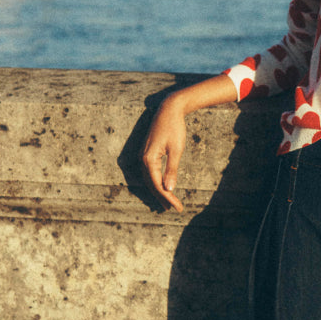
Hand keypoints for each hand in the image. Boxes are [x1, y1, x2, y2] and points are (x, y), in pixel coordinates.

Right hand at [141, 97, 187, 211]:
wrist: (168, 110)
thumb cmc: (174, 128)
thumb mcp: (176, 150)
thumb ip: (172, 170)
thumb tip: (169, 189)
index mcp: (149, 159)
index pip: (158, 185)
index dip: (168, 198)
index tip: (178, 208)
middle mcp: (142, 159)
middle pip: (152, 184)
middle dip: (163, 198)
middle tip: (174, 209)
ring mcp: (142, 156)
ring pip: (150, 180)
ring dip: (159, 192)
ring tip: (168, 204)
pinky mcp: (146, 153)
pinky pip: (150, 173)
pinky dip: (156, 182)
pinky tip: (163, 188)